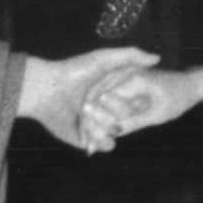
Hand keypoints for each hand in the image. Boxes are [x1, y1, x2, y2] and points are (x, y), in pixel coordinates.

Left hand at [20, 47, 157, 152]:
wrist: (45, 90)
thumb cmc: (74, 71)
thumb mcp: (104, 58)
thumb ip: (131, 55)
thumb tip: (157, 58)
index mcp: (110, 93)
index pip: (135, 102)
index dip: (135, 101)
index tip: (128, 95)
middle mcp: (103, 110)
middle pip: (126, 119)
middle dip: (114, 111)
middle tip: (92, 100)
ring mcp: (95, 125)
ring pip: (117, 134)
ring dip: (106, 126)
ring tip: (85, 112)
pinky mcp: (85, 140)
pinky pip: (104, 146)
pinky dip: (101, 140)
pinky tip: (89, 129)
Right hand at [82, 66, 202, 140]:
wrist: (189, 84)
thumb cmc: (178, 99)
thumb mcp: (158, 115)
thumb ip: (134, 122)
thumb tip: (112, 133)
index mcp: (134, 78)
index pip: (106, 99)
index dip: (96, 122)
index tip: (90, 142)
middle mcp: (124, 72)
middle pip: (97, 97)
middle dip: (89, 123)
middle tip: (86, 146)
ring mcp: (121, 73)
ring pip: (97, 97)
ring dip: (91, 120)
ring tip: (87, 143)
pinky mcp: (121, 79)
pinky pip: (106, 96)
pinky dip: (100, 114)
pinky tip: (95, 133)